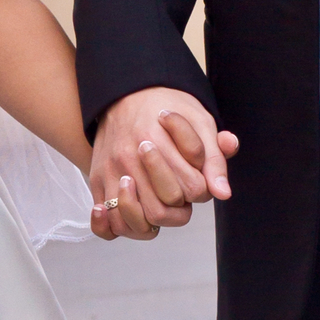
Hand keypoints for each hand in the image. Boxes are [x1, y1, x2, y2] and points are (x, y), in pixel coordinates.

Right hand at [88, 87, 238, 240]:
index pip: (193, 188)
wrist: (127, 93)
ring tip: (156, 201)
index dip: (201, 188)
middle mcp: (129, 157)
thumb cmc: (168, 107)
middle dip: (180, 204)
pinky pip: (102, 220)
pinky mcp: (97, 179)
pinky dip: (110, 225)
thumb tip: (222, 193)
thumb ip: (214, 158)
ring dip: (152, 218)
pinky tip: (126, 214)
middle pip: (164, 206)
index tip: (194, 173)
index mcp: (155, 140)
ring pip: (134, 219)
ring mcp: (111, 170)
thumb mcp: (200, 122)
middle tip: (178, 188)